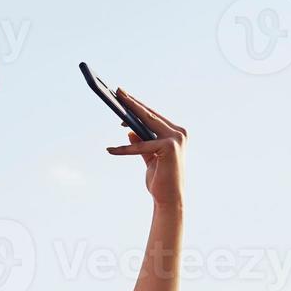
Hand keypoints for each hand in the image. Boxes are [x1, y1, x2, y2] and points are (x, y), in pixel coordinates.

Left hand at [106, 88, 186, 206]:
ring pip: (147, 122)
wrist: (169, 198)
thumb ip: (142, 143)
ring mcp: (176, 139)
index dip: (138, 105)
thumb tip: (129, 131)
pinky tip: (110, 149)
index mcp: (176, 133)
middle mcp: (179, 133)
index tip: (124, 96)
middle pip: (150, 114)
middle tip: (118, 91)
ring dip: (129, 114)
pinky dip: (124, 149)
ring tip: (115, 106)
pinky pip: (140, 146)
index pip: (154, 116)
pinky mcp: (169, 147)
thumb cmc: (161, 179)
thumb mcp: (149, 158)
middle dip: (132, 102)